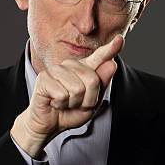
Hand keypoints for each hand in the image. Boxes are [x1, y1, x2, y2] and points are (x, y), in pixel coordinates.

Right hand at [11, 34, 123, 157]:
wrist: (50, 124)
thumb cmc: (70, 112)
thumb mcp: (92, 103)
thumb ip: (102, 84)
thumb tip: (111, 63)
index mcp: (84, 69)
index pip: (100, 56)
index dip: (110, 49)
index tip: (120, 39)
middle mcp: (70, 65)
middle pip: (92, 80)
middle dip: (87, 100)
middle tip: (76, 104)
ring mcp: (56, 70)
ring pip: (77, 88)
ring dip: (73, 103)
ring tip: (65, 103)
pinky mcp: (44, 78)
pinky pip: (62, 94)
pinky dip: (61, 105)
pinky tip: (54, 103)